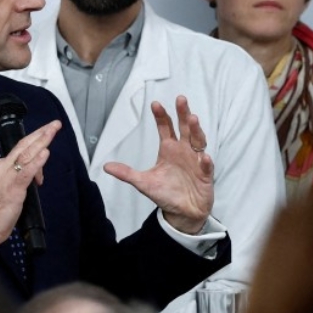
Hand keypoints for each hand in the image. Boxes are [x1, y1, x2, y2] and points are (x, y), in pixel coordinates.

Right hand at [0, 121, 59, 261]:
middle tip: (55, 124)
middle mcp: (2, 168)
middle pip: (24, 145)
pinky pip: (26, 171)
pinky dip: (37, 162)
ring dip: (42, 141)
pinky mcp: (12, 188)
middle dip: (41, 133)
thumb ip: (21, 178)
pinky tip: (45, 153)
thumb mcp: (8, 189)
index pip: (21, 150)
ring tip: (53, 131)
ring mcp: (7, 176)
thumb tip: (36, 175)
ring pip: (26, 154)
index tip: (47, 132)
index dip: (36, 142)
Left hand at [104, 97, 213, 233]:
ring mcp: (196, 161)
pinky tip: (204, 157)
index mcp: (169, 149)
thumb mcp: (143, 183)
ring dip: (196, 130)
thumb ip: (126, 173)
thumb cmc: (166, 193)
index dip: (161, 116)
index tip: (155, 104)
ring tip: (193, 119)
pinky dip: (206, 161)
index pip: (166, 127)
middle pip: (185, 128)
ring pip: (198, 141)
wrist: (182, 212)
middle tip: (180, 99)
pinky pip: (207, 166)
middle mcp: (184, 150)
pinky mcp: (205, 175)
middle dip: (183, 114)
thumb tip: (105, 166)